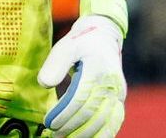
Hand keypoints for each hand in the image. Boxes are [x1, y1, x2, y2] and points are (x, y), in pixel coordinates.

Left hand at [38, 15, 125, 137]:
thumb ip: (55, 64)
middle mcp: (111, 82)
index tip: (49, 123)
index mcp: (97, 68)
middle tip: (55, 134)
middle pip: (92, 113)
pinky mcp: (120, 99)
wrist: (104, 38)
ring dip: (86, 134)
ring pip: (106, 121)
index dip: (64, 114)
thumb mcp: (65, 46)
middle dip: (71, 127)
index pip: (80, 98)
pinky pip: (114, 122)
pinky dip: (102, 134)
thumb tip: (45, 84)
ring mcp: (118, 92)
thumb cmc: (81, 43)